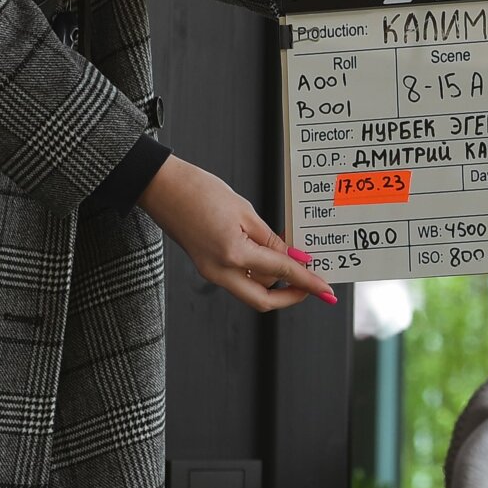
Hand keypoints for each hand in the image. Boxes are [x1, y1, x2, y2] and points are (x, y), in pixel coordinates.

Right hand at [136, 155, 335, 311]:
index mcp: (233, 254)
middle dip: (291, 296)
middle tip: (310, 285)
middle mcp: (220, 271)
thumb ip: (271, 239)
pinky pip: (238, 279)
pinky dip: (257, 274)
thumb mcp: (244, 211)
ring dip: (274, 283)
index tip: (325, 289)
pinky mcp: (206, 266)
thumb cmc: (198, 190)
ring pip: (251, 291)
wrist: (161, 186)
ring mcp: (211, 272)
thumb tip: (293, 258)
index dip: (307, 281)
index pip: (281, 273)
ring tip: (292, 262)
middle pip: (263, 300)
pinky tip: (269, 258)